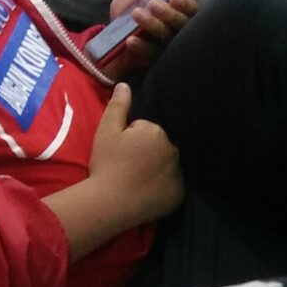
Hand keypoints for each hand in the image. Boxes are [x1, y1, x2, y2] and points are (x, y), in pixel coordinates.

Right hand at [87, 83, 183, 226]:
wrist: (110, 201)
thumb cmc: (106, 163)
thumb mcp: (106, 130)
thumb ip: (118, 106)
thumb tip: (125, 85)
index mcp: (157, 132)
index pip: (145, 130)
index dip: (130, 139)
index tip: (121, 151)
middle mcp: (174, 151)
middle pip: (159, 147)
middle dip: (146, 151)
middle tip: (127, 165)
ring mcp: (179, 174)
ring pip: (166, 165)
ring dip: (156, 168)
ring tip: (137, 179)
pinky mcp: (179, 195)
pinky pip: (172, 185)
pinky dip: (163, 186)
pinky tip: (147, 191)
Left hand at [105, 0, 202, 72]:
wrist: (110, 32)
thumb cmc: (133, 3)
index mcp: (181, 12)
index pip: (195, 12)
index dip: (188, 5)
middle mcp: (179, 33)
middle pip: (184, 28)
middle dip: (169, 15)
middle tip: (153, 3)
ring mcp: (167, 50)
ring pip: (168, 41)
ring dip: (154, 26)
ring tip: (137, 13)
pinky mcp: (153, 64)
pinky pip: (151, 57)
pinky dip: (142, 47)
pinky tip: (131, 39)